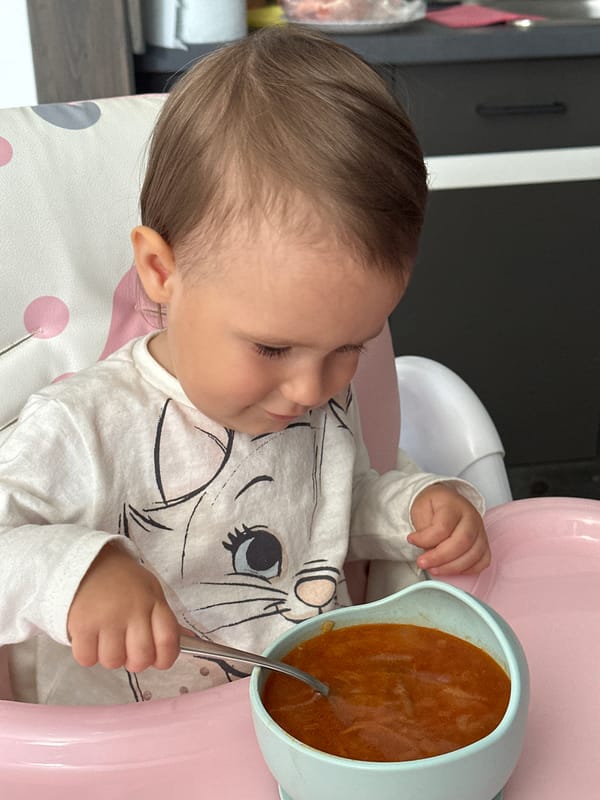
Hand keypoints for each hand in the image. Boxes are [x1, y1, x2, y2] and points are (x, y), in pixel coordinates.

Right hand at [67, 543, 179, 672]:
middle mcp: (133, 610)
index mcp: (154, 602)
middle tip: (127, 649)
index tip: (159, 660)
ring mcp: (107, 618)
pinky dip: (87, 655)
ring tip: (106, 640)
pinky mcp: (82, 624)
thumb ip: (166, 619)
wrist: (88, 561)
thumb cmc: (124, 582)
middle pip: (141, 657)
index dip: (166, 658)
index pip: (169, 640)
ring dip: (109, 657)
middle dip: (135, 661)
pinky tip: (90, 639)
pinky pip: (87, 658)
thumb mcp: (151, 592)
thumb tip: (190, 640)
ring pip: (113, 662)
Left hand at [407, 484, 489, 575]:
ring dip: (452, 567)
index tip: (411, 540)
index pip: (443, 527)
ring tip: (434, 569)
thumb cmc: (433, 505)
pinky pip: (483, 560)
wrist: (445, 500)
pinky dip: (468, 569)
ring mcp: (480, 530)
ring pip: (474, 554)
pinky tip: (452, 569)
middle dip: (440, 557)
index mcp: (453, 505)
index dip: (426, 539)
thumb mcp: (420, 509)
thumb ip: (423, 528)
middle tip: (423, 563)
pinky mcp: (483, 542)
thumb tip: (426, 549)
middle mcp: (471, 517)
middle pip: (462, 542)